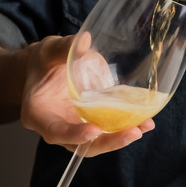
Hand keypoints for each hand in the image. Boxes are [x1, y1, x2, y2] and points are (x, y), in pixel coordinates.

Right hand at [19, 35, 153, 156]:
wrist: (49, 68)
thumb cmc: (45, 61)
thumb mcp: (49, 51)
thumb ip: (63, 48)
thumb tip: (83, 40)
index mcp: (39, 114)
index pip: (54, 131)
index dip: (73, 135)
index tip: (94, 131)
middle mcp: (58, 127)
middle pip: (82, 145)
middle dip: (108, 142)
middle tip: (132, 133)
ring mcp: (77, 128)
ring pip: (99, 142)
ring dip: (122, 138)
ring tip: (144, 126)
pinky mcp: (93, 123)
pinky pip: (110, 131)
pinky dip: (127, 128)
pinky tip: (146, 122)